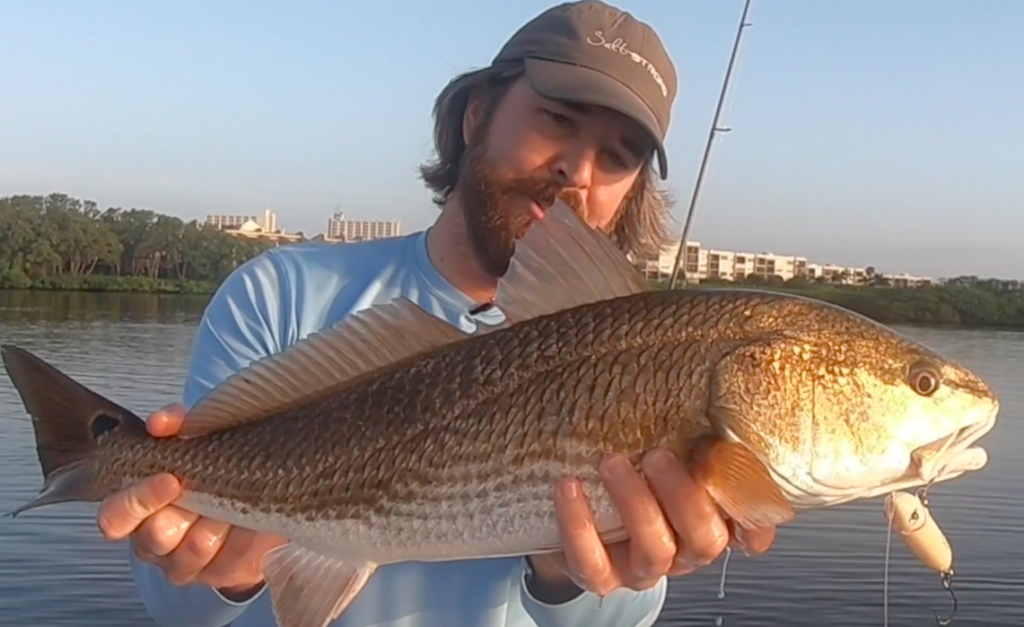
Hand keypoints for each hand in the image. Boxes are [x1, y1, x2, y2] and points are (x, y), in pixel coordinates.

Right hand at [95, 404, 286, 599]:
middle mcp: (154, 542)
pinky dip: (246, 534)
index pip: (114, 518)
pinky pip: (231, 560)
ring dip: (217, 521)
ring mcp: (186, 564)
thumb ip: (176, 424)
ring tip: (235, 501)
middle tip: (209, 489)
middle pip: (154, 536)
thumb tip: (160, 423)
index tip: (171, 479)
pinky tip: (255, 517)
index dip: (137, 501)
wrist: (261, 497)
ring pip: (194, 550)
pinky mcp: (221, 574)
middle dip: (184, 511)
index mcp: (137, 511)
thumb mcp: (196, 438)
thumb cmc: (213, 468)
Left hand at [526, 447, 775, 600]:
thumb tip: (710, 388)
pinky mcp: (598, 577)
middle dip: (684, 496)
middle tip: (657, 455)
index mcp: (710, 519)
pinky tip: (569, 485)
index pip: (751, 528)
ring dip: (635, 504)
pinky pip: (592, 561)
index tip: (730, 469)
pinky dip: (579, 523)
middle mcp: (683, 550)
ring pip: (654, 551)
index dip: (753, 511)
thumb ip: (692, 431)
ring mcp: (642, 569)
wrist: (567, 509)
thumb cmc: (627, 470)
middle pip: (706, 539)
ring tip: (611, 462)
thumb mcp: (664, 449)